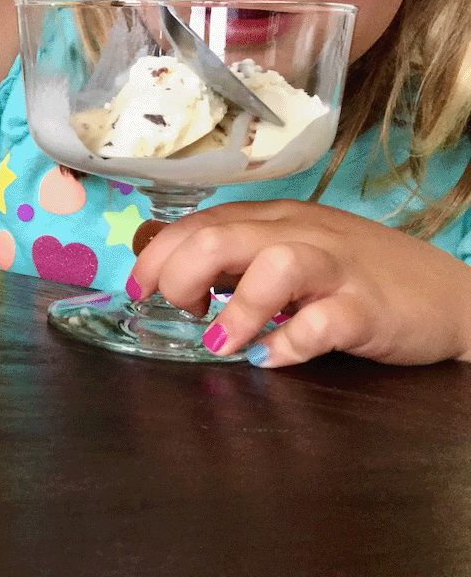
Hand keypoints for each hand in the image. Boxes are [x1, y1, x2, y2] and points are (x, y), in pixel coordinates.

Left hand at [128, 199, 470, 366]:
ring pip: (274, 266)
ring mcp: (335, 268)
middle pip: (220, 237)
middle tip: (180, 311)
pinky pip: (323, 322)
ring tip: (220, 341)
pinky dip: (289, 344)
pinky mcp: (367, 308)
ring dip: (235, 309)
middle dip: (180, 275)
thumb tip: (157, 252)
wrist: (448, 294)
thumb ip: (229, 251)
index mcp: (272, 219)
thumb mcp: (285, 248)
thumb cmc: (353, 272)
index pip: (198, 223)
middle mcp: (298, 234)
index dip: (157, 255)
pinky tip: (273, 358)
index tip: (138, 289)